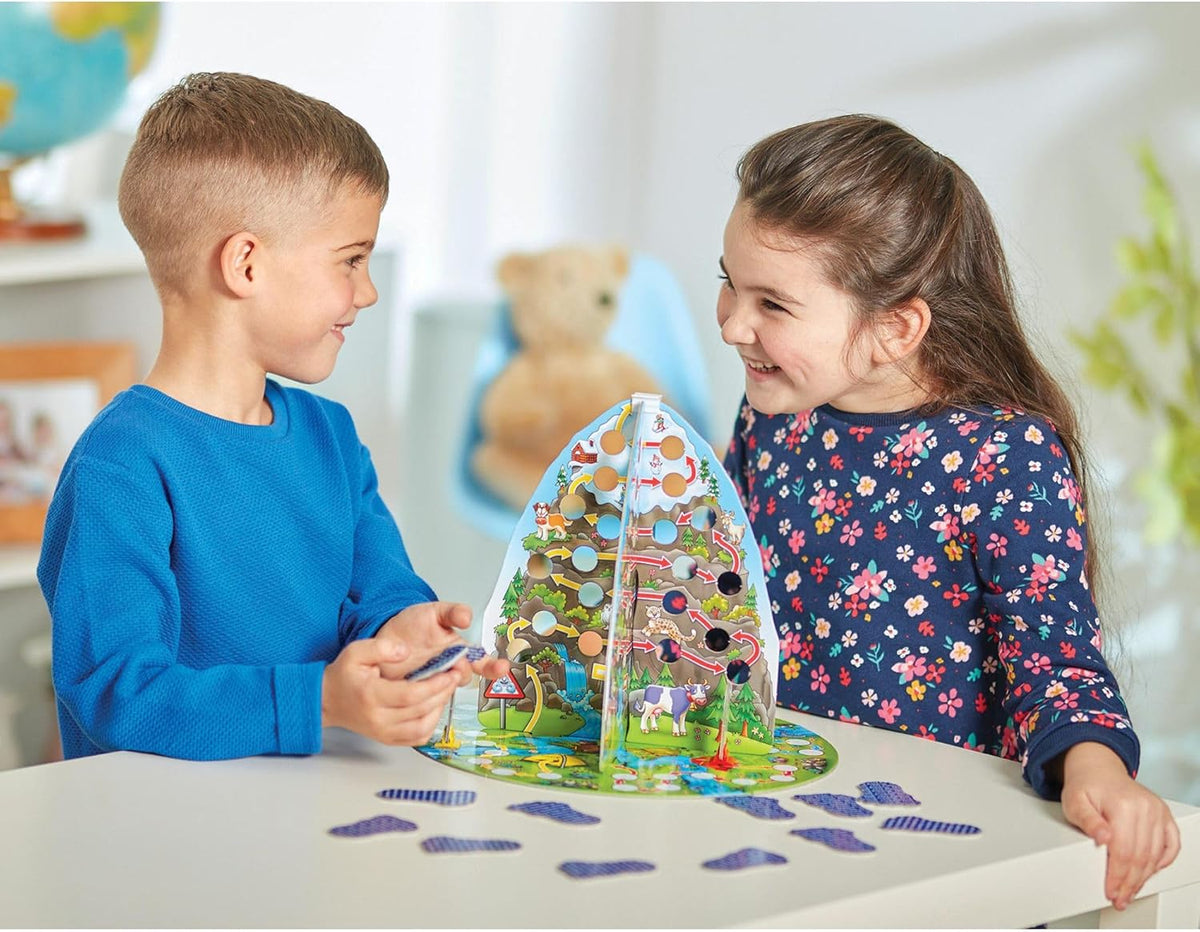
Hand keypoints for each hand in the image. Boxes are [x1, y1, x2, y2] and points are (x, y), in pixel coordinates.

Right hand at [321, 637, 459, 745]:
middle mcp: (378, 718)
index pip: (411, 695)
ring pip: (422, 727)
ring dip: (440, 709)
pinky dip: (431, 724)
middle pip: (420, 710)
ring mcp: (383, 732)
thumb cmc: (344, 675)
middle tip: (456, 676)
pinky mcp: (388, 739)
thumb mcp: (356, 651)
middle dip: (443, 693)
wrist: (327, 700)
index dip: (435, 685)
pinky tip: (435, 706)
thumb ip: (382, 647)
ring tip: (447, 689)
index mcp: (372, 696)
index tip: (450, 672)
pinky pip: (417, 737)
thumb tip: (405, 651)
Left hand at [374, 600, 510, 683]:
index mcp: (459, 652)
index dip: (494, 667)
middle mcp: (449, 671)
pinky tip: (414, 684)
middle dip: (461, 672)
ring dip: (441, 684)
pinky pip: (425, 702)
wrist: (385, 637)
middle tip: (454, 664)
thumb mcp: (434, 612)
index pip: (483, 663)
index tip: (502, 668)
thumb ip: (452, 612)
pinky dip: (422, 696)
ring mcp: (433, 684)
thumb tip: (467, 616)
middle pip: (463, 678)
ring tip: (428, 670)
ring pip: (444, 691)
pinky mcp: (415, 694)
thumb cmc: (413, 625)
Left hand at [1059, 741, 1180, 910]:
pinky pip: (1172, 844)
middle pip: (1141, 857)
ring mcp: (1158, 810)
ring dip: (1144, 877)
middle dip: (1130, 883)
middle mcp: (1145, 807)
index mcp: (1123, 805)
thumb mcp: (1074, 802)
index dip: (1117, 876)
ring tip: (1131, 891)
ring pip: (1156, 854)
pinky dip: (1163, 861)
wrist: (1097, 769)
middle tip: (1120, 898)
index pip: (1124, 851)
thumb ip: (1087, 820)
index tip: (1111, 891)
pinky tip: (1151, 871)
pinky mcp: (1164, 814)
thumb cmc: (1085, 786)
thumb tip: (1103, 837)